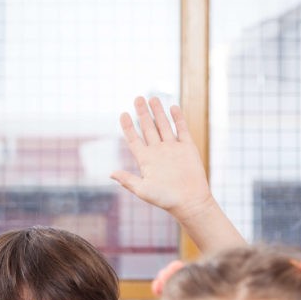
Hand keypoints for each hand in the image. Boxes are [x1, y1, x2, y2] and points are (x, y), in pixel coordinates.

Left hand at [112, 96, 211, 221]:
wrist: (189, 202)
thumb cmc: (165, 199)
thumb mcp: (142, 190)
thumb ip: (128, 180)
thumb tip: (111, 174)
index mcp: (145, 160)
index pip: (134, 139)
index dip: (128, 126)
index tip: (123, 113)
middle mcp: (158, 151)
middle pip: (148, 128)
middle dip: (142, 113)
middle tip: (137, 98)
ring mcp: (172, 148)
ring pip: (164, 126)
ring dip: (158, 112)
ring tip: (152, 98)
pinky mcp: (187, 148)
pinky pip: (182, 130)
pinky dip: (177, 119)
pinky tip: (172, 107)